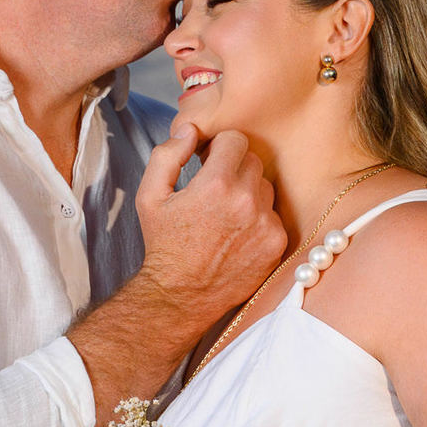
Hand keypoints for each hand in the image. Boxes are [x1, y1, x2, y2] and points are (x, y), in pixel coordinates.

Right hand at [134, 123, 285, 339]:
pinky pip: (273, 214)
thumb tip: (189, 130)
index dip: (220, 148)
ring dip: (249, 192)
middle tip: (215, 188)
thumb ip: (167, 155)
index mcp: (216, 184)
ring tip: (225, 214)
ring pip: (265, 186)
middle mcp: (246, 201)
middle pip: (252, 160)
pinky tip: (237, 233)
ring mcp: (266, 223)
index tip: (209, 162)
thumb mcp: (149, 196)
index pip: (236, 139)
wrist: (181, 296)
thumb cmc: (164, 244)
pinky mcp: (277, 243)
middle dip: (234, 168)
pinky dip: (259, 218)